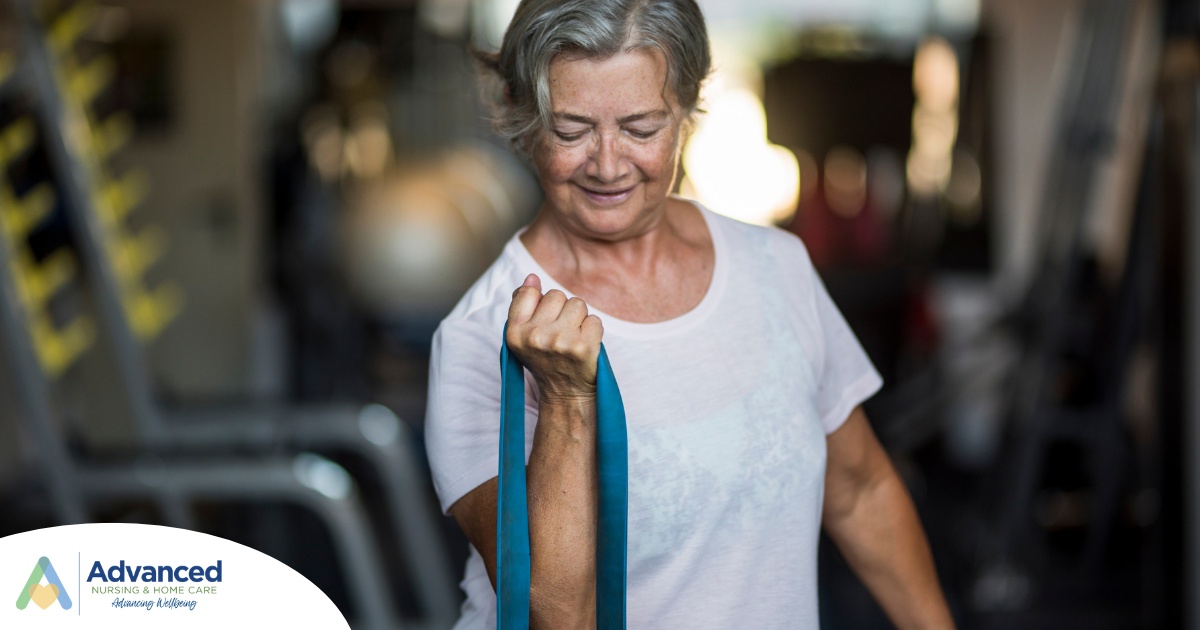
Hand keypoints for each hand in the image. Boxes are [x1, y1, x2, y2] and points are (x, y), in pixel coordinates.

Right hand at [506, 273, 602, 403]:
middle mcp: (535, 337)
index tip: (544, 320)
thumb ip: (523, 304)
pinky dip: (593, 331)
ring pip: (578, 304)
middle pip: (556, 295)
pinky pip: (595, 320)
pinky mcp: (583, 347)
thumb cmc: (546, 359)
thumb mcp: (524, 336)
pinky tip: (584, 345)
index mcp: (514, 332)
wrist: (566, 393)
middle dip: (562, 309)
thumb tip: (532, 277)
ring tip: (573, 337)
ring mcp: (560, 341)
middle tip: (560, 333)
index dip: (541, 302)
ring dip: (579, 318)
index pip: (529, 292)